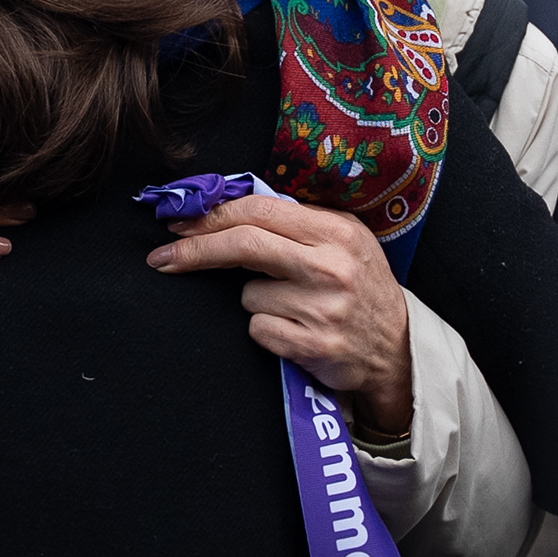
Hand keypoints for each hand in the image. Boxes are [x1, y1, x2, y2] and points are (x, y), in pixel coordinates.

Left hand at [146, 196, 412, 432]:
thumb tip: (223, 208)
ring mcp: (324, 309)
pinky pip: (258, 330)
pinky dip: (265, 330)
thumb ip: (294, 222)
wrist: (396, 348)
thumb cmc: (359, 285)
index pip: (259, 210)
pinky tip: (294, 330)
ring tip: (292, 306)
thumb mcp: (342, 240)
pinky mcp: (314, 347)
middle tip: (161, 257)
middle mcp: (332, 266)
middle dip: (194, 250)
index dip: (211, 215)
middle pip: (244, 245)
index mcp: (335, 231)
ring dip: (255, 300)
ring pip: (248, 295)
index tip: (177, 223)